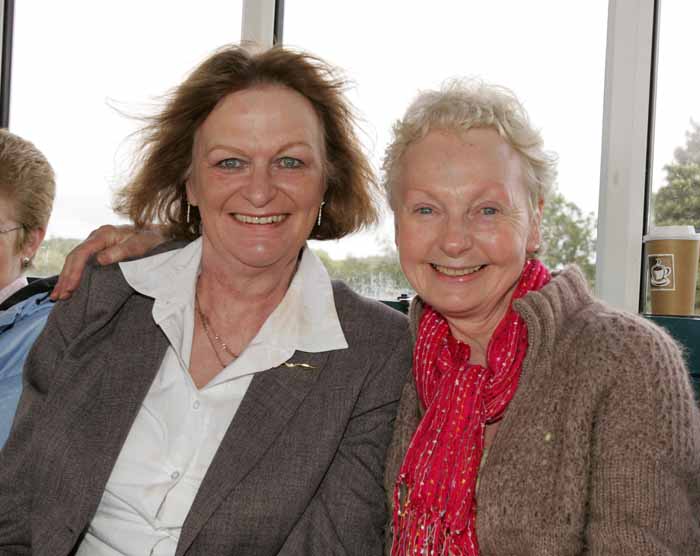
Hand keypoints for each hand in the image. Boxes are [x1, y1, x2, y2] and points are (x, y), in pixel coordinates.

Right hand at [51, 224, 165, 299]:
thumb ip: (121, 252)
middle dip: (65, 278)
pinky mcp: (100, 250)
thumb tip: (100, 260)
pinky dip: (75, 275)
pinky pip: (82, 263)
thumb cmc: (150, 240)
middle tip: (58, 296)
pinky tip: (70, 286)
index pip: (82, 254)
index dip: (74, 272)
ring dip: (67, 278)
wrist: (159, 235)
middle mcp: (97, 237)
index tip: (69, 288)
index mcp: (104, 234)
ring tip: (58, 296)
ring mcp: (97, 243)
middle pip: (74, 257)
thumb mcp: (139, 245)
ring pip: (76, 260)